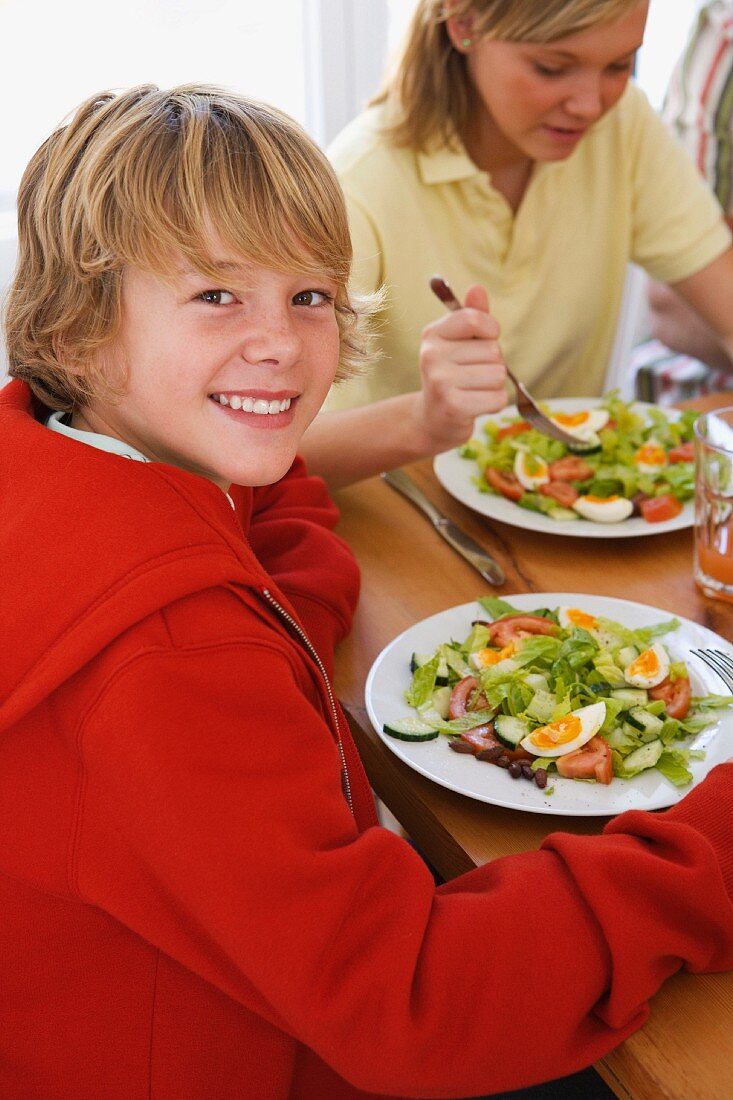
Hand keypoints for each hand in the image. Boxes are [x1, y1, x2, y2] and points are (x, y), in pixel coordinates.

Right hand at [411, 284, 508, 454]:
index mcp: (433, 334)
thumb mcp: (459, 343)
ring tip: (473, 390)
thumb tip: (477, 288)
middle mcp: (432, 355)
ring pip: (498, 374)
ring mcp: (441, 381)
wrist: (432, 420)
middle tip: (472, 376)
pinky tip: (476, 405)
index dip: (490, 330)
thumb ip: (472, 316)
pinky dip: (493, 403)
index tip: (484, 341)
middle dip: (493, 364)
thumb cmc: (452, 376)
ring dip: (494, 385)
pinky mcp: (453, 406)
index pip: (475, 319)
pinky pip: (497, 398)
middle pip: (493, 350)